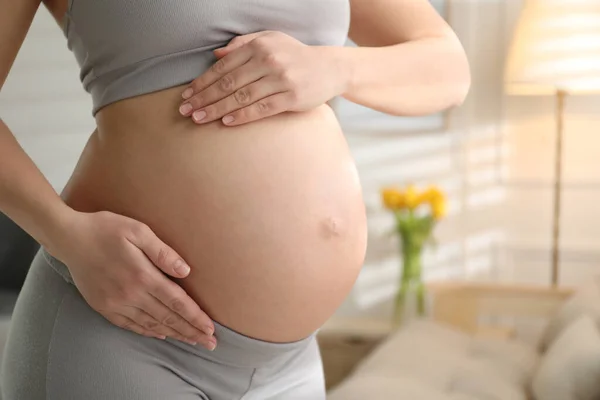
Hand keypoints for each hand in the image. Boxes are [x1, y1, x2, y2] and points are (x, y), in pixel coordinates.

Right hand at [49, 210, 215, 349]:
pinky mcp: (104, 307)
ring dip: (173, 334)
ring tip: (191, 341)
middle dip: (190, 331)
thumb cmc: (106, 229)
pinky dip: (148, 331)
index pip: (176, 302)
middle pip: (167, 317)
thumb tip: (186, 271)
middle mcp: (130, 294)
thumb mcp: (138, 231)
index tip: (210, 328)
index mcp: (142, 275)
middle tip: (209, 343)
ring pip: (151, 324)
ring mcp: (115, 303)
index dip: (195, 317)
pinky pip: (130, 325)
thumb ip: (163, 252)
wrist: (69, 238)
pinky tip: (160, 334)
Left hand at [179, 31, 347, 125]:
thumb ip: (243, 44)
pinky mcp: (291, 98)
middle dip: (204, 98)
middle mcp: (268, 61)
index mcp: (259, 47)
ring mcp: (280, 80)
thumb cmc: (295, 55)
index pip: (224, 67)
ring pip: (241, 97)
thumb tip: (216, 55)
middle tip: (186, 111)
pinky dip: (243, 116)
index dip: (203, 82)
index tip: (187, 95)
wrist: (330, 68)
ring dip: (217, 109)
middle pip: (228, 83)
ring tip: (199, 119)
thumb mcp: (271, 40)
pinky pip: (262, 109)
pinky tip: (227, 122)